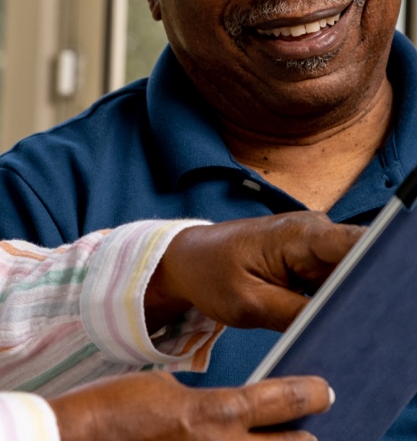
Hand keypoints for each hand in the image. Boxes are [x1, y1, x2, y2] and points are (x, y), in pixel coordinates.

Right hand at [49, 371, 332, 440]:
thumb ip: (203, 399)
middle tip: (314, 427)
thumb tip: (227, 409)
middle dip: (306, 437)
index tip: (324, 391)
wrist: (83, 439)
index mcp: (211, 413)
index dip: (306, 394)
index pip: (276, 400)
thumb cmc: (117, 408)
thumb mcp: (162, 385)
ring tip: (292, 440)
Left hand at [145, 212, 363, 332]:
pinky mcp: (309, 258)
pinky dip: (326, 302)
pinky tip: (307, 315)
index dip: (372, 271)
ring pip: (348, 278)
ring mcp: (314, 245)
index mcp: (300, 234)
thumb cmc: (210, 273)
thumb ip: (298, 315)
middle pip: (358, 265)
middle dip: (354, 297)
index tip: (365, 302)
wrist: (189, 260)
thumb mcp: (249, 303)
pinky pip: (333, 283)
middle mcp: (315, 232)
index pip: (356, 244)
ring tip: (306, 316)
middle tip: (329, 323)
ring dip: (338, 303)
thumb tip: (340, 328)